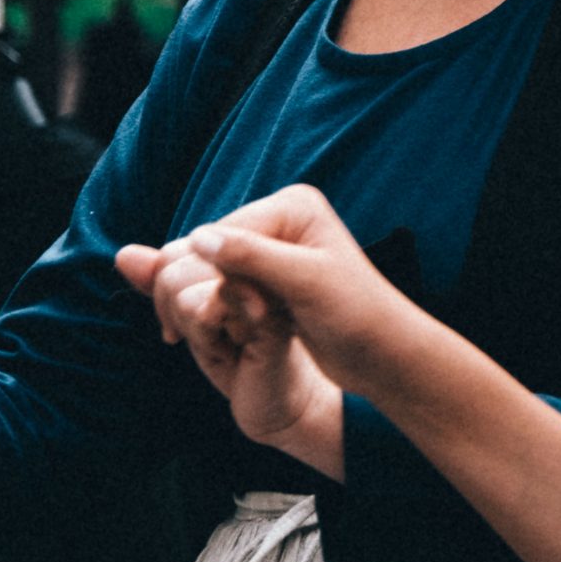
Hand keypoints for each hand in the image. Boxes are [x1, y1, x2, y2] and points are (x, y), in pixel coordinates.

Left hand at [113, 239, 343, 466]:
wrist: (275, 400)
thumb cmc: (236, 355)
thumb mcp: (191, 314)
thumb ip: (161, 281)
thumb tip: (124, 255)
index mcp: (236, 252)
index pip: (174, 251)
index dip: (169, 291)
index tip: (194, 319)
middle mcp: (250, 258)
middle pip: (172, 265)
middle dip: (176, 311)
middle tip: (211, 334)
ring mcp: (261, 282)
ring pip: (182, 288)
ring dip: (193, 330)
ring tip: (226, 342)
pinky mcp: (267, 313)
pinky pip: (206, 309)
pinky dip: (205, 339)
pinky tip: (231, 351)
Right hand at [171, 183, 427, 397]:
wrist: (384, 354)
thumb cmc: (357, 316)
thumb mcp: (305, 283)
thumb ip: (252, 257)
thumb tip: (198, 237)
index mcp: (291, 206)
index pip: (223, 232)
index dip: (203, 273)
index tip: (196, 318)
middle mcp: (280, 219)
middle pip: (211, 248)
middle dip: (195, 286)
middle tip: (175, 334)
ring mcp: (274, 248)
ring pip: (210, 269)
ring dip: (198, 300)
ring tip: (181, 336)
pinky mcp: (269, 277)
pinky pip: (223, 285)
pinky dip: (210, 307)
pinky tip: (199, 332)